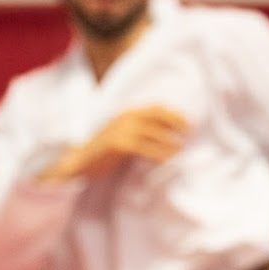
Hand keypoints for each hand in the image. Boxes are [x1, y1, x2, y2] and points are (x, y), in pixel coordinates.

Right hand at [40, 106, 189, 181]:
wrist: (80, 161)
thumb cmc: (105, 152)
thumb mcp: (124, 136)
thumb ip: (141, 132)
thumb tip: (167, 135)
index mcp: (126, 113)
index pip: (155, 108)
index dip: (173, 114)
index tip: (187, 123)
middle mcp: (124, 117)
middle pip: (156, 115)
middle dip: (175, 123)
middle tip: (189, 133)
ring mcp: (120, 129)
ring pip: (152, 132)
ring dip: (169, 141)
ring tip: (180, 149)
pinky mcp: (117, 143)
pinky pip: (143, 147)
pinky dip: (157, 153)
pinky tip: (166, 159)